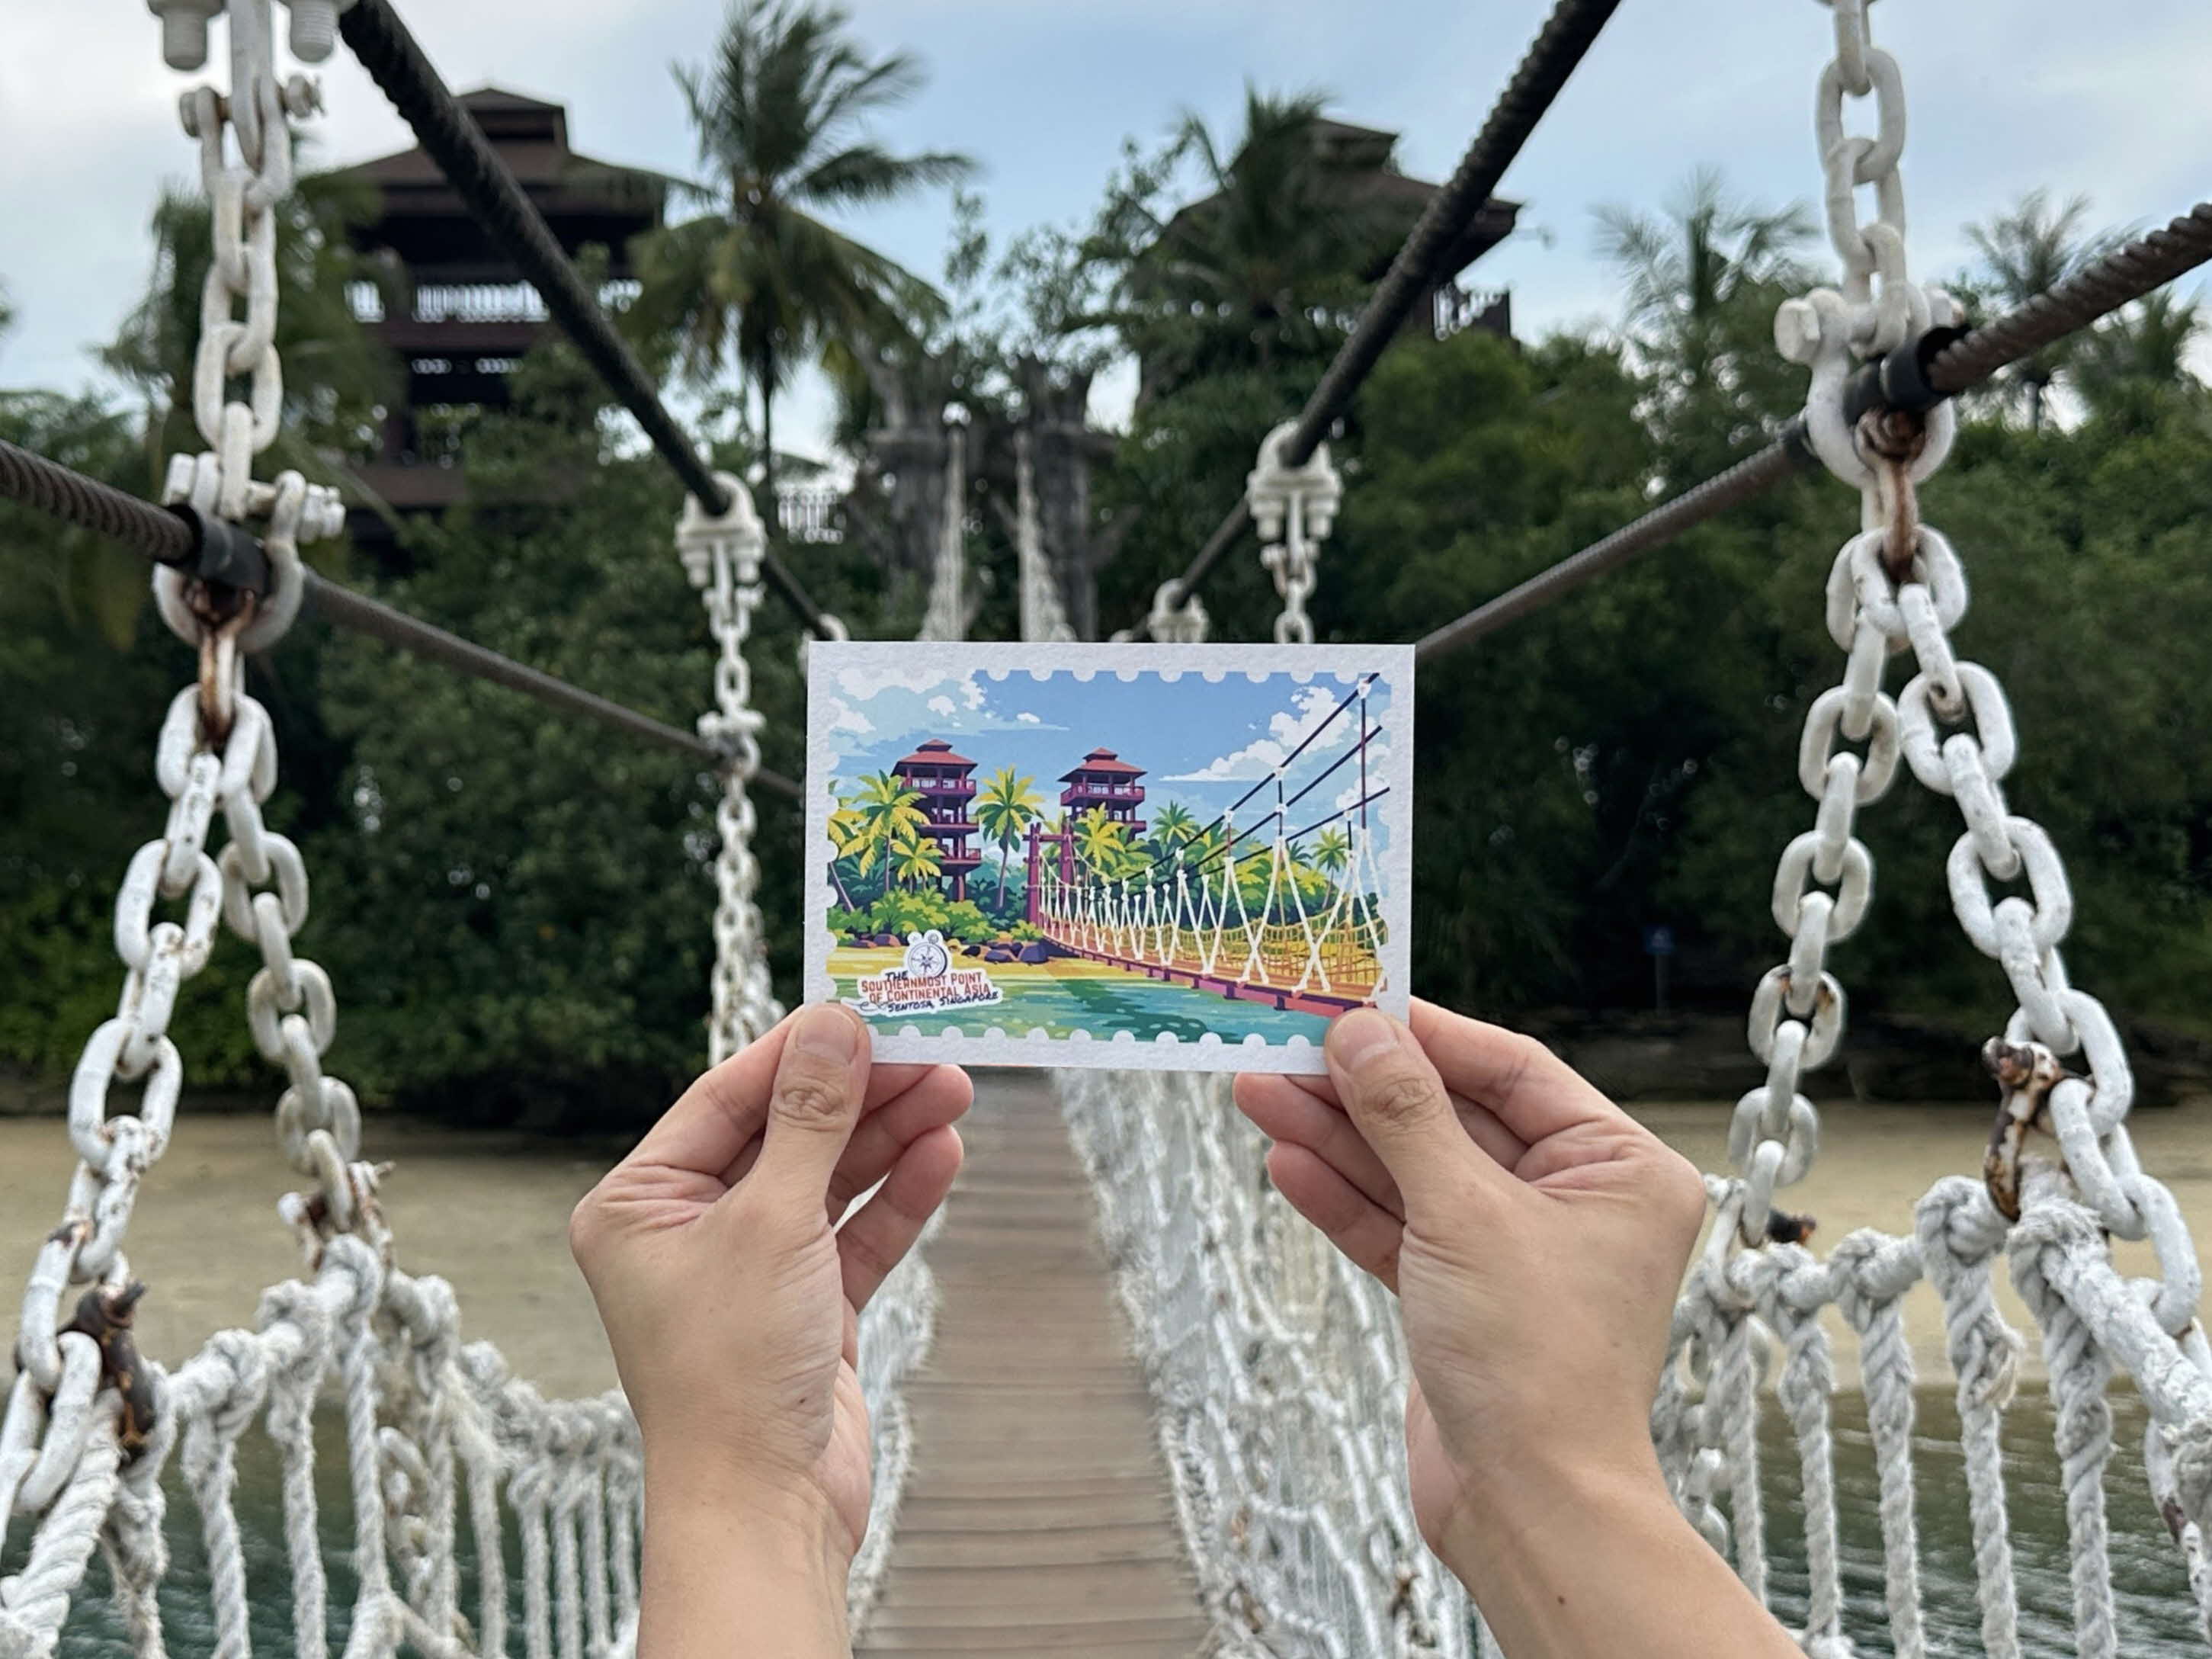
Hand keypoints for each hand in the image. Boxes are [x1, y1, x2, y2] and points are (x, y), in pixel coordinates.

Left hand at [570, 1002, 967, 1639]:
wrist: (764, 1508)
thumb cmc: (734, 1370)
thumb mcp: (772, 1222)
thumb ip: (811, 1119)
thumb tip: (836, 1024)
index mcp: (638, 1204)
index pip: (726, 1098)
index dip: (799, 1052)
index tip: (864, 1010)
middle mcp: (687, 1230)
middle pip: (785, 1134)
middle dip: (859, 1095)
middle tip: (930, 1051)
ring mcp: (749, 1269)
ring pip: (828, 1180)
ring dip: (889, 1139)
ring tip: (954, 1092)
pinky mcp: (805, 1308)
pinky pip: (853, 1233)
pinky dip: (896, 1198)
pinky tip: (941, 1155)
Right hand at [1233, 1000, 1706, 1561]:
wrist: (1527, 1508)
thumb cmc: (1531, 1358)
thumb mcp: (1464, 1212)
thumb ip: (1405, 1113)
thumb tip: (1358, 1029)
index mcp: (1618, 1167)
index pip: (1512, 1069)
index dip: (1426, 1033)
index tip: (1351, 1001)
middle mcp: (1575, 1201)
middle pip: (1452, 1117)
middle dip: (1364, 1089)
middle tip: (1283, 1045)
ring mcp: (1514, 1251)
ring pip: (1414, 1172)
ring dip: (1337, 1137)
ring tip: (1256, 1091)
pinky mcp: (1462, 1298)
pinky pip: (1399, 1228)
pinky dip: (1346, 1199)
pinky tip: (1286, 1161)